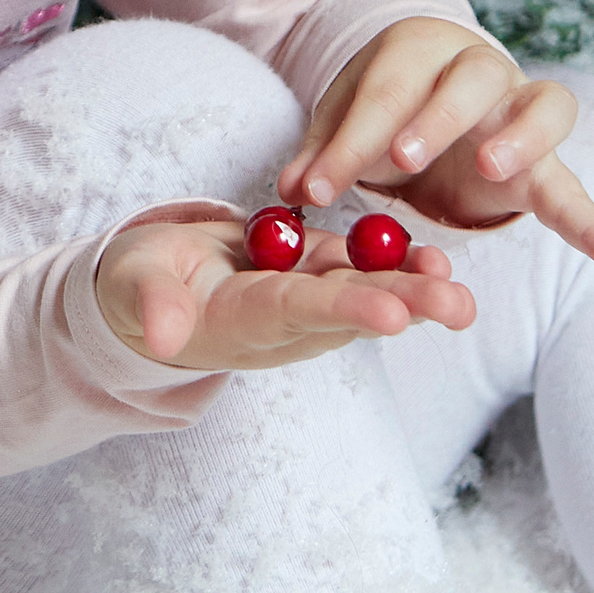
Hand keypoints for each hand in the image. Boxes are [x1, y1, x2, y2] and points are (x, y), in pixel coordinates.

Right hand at [95, 218, 474, 368]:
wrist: (148, 288)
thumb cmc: (135, 288)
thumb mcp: (135, 290)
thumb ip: (152, 306)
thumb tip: (161, 335)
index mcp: (243, 320)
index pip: (300, 313)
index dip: (347, 312)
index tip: (394, 315)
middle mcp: (283, 318)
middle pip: (350, 309)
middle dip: (405, 304)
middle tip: (458, 306)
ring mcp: (299, 296)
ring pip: (363, 291)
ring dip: (413, 287)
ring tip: (457, 284)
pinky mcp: (306, 272)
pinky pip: (356, 269)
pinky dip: (396, 263)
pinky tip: (436, 257)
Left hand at [279, 18, 593, 271]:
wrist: (434, 98)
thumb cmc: (385, 107)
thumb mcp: (343, 123)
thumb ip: (321, 154)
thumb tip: (290, 189)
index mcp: (420, 49)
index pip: (386, 90)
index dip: (349, 140)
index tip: (313, 188)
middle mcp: (480, 67)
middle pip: (469, 80)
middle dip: (435, 117)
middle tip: (402, 157)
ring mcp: (522, 108)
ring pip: (543, 105)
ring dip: (521, 136)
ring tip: (494, 169)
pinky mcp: (546, 162)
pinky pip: (575, 187)